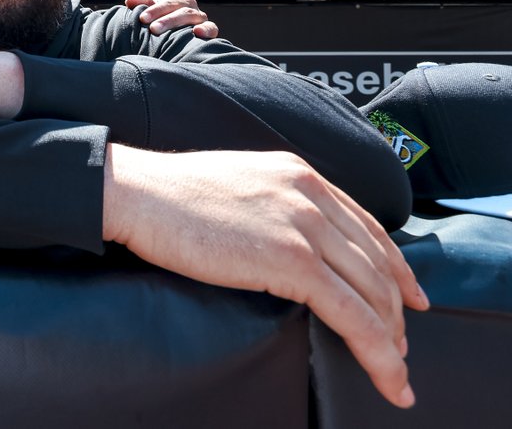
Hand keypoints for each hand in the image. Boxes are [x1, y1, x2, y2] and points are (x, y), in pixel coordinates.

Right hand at [103, 146, 428, 408]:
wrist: (137, 192)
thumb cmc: (169, 196)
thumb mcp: (237, 185)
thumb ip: (270, 204)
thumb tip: (280, 241)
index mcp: (297, 173)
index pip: (365, 223)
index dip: (394, 264)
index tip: (408, 293)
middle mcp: (310, 193)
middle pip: (376, 260)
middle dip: (395, 309)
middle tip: (400, 344)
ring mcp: (304, 224)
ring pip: (372, 291)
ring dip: (392, 339)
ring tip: (395, 372)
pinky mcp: (292, 259)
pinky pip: (353, 314)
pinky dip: (378, 350)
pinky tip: (386, 373)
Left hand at [124, 0, 216, 38]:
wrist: (178, 47)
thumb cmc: (162, 28)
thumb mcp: (153, 16)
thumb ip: (142, 3)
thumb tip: (130, 1)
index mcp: (177, 4)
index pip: (166, 3)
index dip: (154, 8)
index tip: (141, 18)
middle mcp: (190, 10)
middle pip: (178, 8)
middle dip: (164, 17)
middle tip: (151, 28)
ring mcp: (200, 20)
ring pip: (191, 15)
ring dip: (176, 21)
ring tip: (161, 30)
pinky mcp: (210, 32)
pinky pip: (211, 28)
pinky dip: (206, 28)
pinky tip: (197, 32)